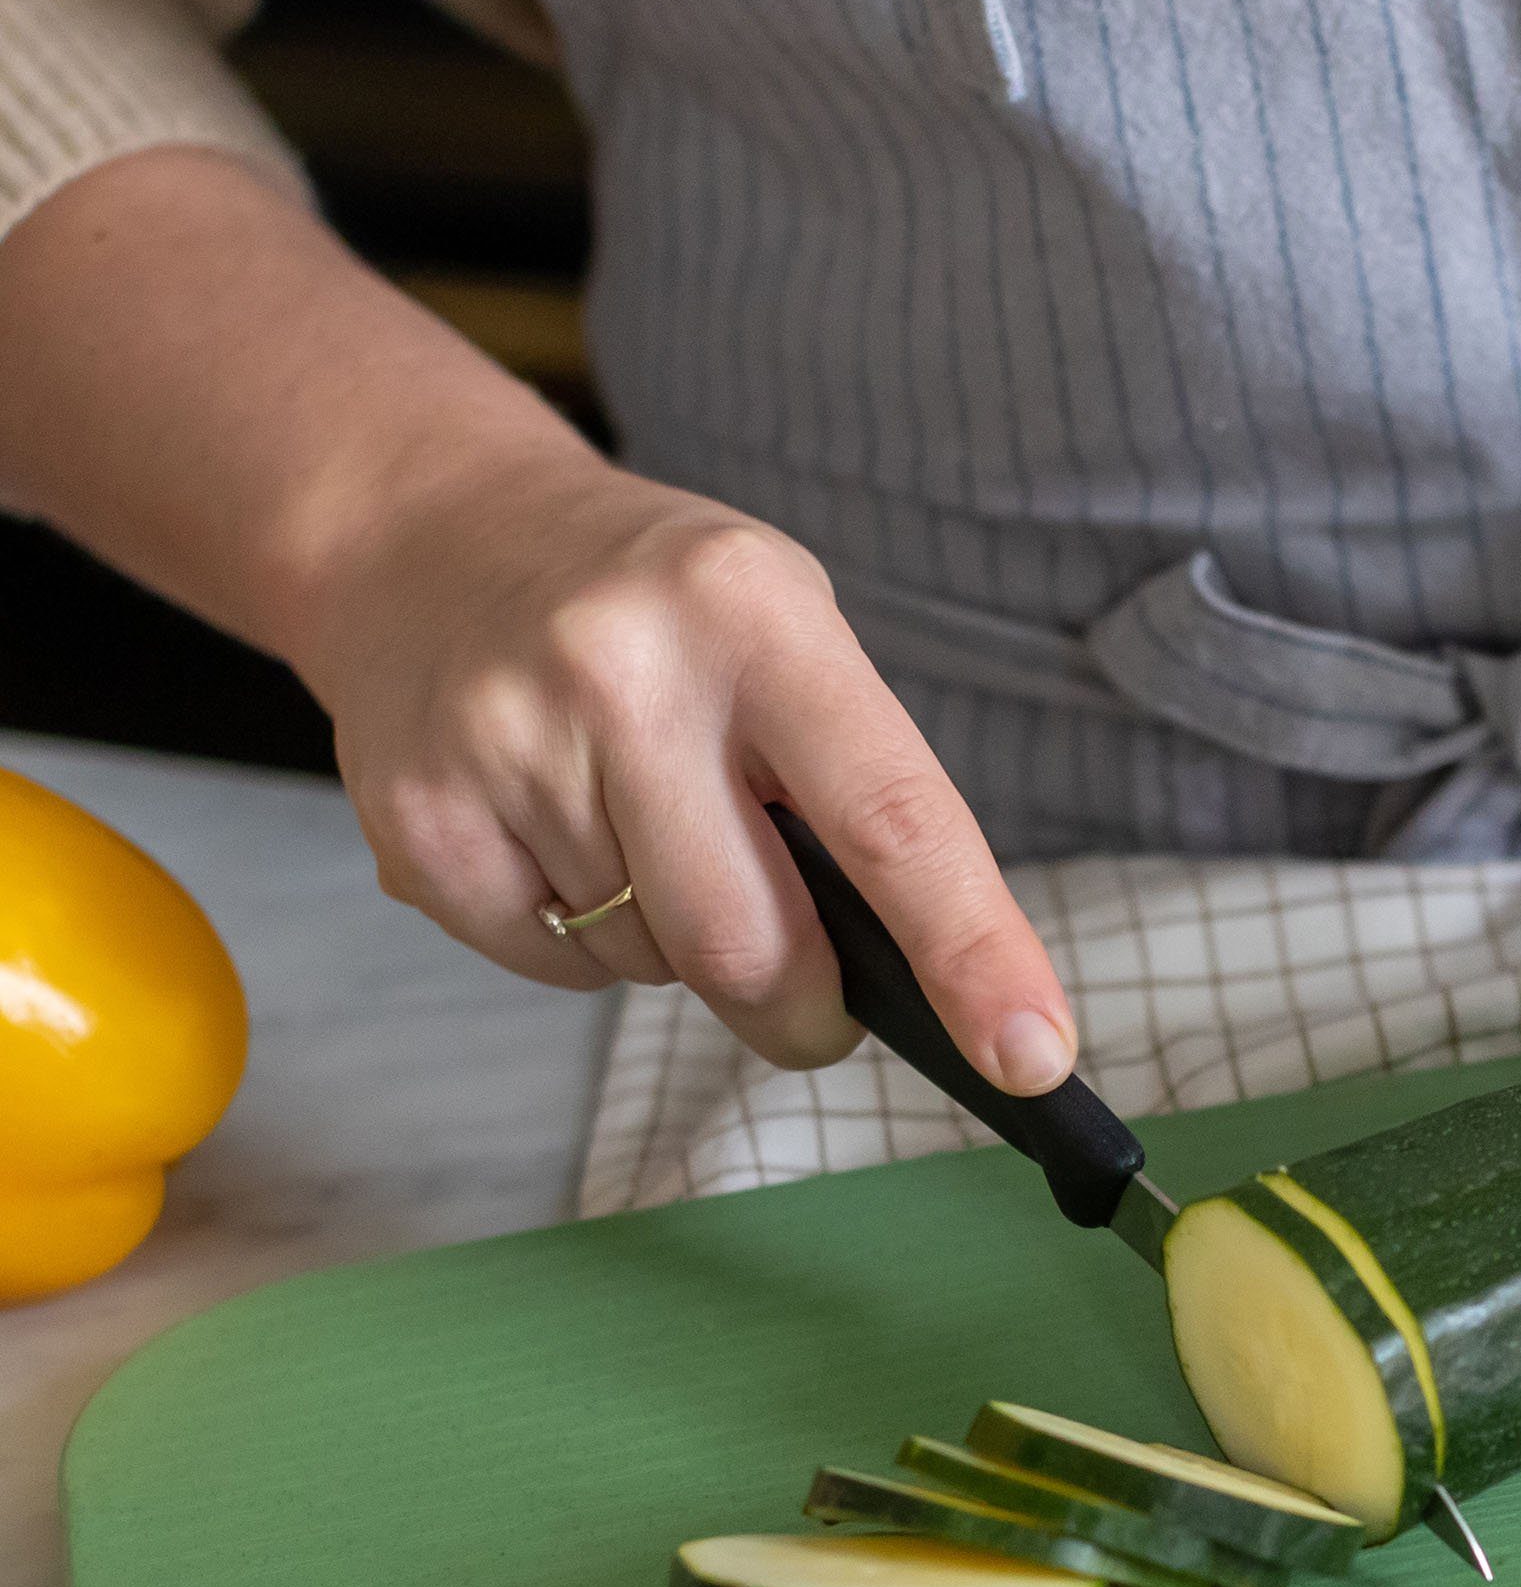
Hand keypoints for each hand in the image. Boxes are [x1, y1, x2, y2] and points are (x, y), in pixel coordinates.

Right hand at [302, 442, 1072, 1082]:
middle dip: (802, 1009)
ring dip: (677, 948)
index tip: (1035, 1054)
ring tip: (642, 831)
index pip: (893, 819)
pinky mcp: (418, 818)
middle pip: (751, 945)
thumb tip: (929, 979)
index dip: (973, 952)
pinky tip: (559, 837)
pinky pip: (552, 964)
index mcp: (758, 615)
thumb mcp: (786, 633)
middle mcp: (626, 671)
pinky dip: (582, 941)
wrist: (431, 532)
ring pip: (651, 963)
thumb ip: (858, 788)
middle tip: (811, 998)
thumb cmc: (662, 611)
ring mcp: (506, 741)